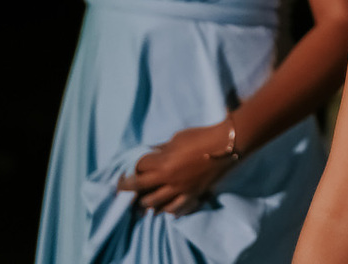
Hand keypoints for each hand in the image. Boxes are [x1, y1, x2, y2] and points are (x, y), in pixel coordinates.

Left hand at [118, 120, 237, 214]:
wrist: (225, 146)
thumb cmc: (200, 137)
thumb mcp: (177, 139)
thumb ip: (163, 150)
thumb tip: (153, 154)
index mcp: (163, 163)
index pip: (139, 168)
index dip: (132, 168)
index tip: (128, 169)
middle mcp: (168, 179)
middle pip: (140, 188)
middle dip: (129, 189)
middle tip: (122, 190)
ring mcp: (180, 190)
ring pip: (155, 203)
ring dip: (146, 202)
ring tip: (142, 203)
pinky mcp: (192, 195)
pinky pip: (176, 208)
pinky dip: (167, 210)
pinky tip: (164, 210)